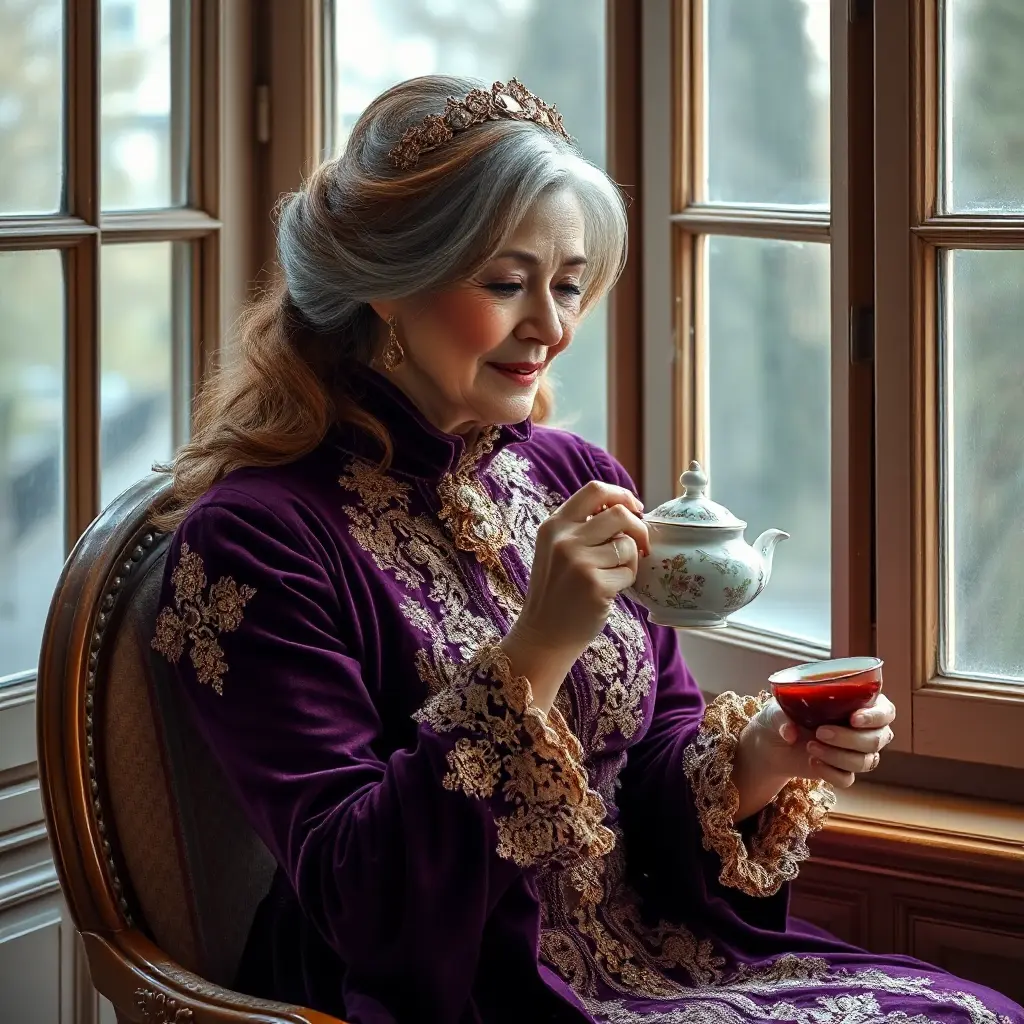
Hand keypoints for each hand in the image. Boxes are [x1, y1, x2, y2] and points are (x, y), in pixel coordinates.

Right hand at [500, 481, 647, 711]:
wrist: (544, 634)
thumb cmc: (558, 591)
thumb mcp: (557, 550)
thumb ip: (582, 527)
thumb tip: (627, 508)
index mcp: (554, 525)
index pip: (595, 490)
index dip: (621, 495)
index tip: (634, 508)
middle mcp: (564, 539)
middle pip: (619, 514)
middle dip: (638, 527)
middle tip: (641, 545)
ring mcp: (579, 562)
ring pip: (627, 545)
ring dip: (630, 560)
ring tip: (614, 575)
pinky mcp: (595, 585)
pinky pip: (629, 571)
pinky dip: (627, 581)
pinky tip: (609, 591)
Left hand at [746, 694, 896, 789]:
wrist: (771, 743)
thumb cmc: (781, 715)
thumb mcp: (777, 708)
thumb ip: (782, 716)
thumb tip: (790, 732)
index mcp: (857, 704)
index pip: (886, 711)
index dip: (876, 716)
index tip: (854, 718)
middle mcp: (863, 729)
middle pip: (878, 739)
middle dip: (850, 738)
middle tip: (821, 732)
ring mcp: (855, 752)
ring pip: (866, 761)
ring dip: (838, 756)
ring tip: (810, 746)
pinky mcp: (843, 771)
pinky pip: (848, 779)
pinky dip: (831, 773)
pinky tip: (812, 762)